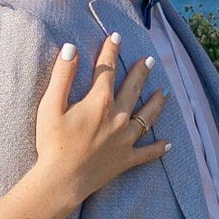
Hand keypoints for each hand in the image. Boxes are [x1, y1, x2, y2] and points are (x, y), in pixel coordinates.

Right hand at [31, 33, 167, 209]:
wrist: (62, 181)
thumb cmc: (52, 143)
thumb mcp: (50, 105)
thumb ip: (62, 75)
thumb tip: (70, 48)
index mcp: (100, 101)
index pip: (107, 69)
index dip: (111, 50)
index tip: (116, 37)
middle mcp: (118, 117)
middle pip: (134, 89)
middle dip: (141, 72)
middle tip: (149, 61)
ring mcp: (125, 139)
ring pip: (148, 117)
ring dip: (157, 103)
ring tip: (164, 92)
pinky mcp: (126, 159)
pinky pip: (147, 153)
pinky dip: (158, 149)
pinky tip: (168, 144)